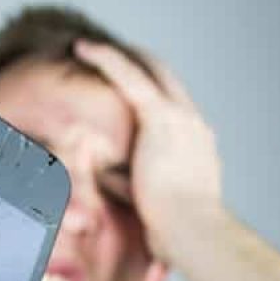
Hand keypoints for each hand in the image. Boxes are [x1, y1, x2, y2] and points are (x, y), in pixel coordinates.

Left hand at [73, 39, 223, 262]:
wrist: (192, 232)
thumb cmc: (172, 230)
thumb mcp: (146, 199)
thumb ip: (125, 180)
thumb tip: (102, 171)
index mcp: (196, 147)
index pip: (176, 111)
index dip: (153, 96)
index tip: (132, 92)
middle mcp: (194, 126)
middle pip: (167, 81)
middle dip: (140, 66)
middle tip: (112, 57)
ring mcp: (182, 119)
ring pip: (149, 72)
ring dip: (120, 58)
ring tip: (88, 49)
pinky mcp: (162, 117)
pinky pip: (129, 77)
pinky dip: (106, 60)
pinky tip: (82, 49)